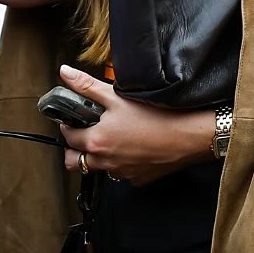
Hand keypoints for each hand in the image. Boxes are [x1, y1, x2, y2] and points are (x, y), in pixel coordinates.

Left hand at [55, 65, 215, 185]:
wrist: (188, 136)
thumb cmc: (155, 116)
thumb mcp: (116, 96)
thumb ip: (87, 86)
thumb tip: (66, 73)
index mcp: (96, 141)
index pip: (68, 138)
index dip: (67, 126)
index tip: (72, 120)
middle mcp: (105, 163)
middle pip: (75, 162)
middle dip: (74, 150)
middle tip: (83, 134)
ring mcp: (122, 173)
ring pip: (98, 169)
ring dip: (98, 157)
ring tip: (110, 139)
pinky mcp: (138, 179)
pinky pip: (121, 174)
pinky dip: (121, 163)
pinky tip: (132, 148)